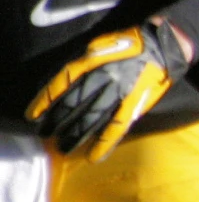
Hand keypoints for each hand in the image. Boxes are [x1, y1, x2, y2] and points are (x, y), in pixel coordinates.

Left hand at [26, 18, 189, 160]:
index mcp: (92, 62)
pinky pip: (117, 127)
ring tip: (63, 147)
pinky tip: (93, 157)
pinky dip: (104, 143)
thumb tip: (63, 84)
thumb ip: (82, 63)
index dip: (45, 101)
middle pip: (74, 104)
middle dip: (57, 121)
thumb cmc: (129, 45)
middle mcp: (103, 78)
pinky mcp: (134, 105)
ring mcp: (119, 93)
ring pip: (92, 118)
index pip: (62, 84)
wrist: (163, 46)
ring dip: (75, 134)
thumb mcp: (99, 46)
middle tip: (45, 134)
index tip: (32, 116)